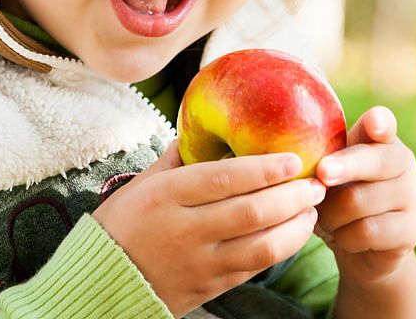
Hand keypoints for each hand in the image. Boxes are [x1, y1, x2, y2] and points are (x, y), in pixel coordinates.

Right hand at [91, 140, 326, 317]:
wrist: (99, 284)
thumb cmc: (123, 224)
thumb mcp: (142, 183)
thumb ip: (177, 157)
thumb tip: (203, 127)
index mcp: (167, 195)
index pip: (225, 179)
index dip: (265, 169)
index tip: (294, 159)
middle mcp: (185, 229)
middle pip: (252, 212)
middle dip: (292, 197)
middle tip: (316, 183)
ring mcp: (199, 263)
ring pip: (261, 246)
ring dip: (295, 226)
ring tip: (312, 209)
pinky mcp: (209, 288)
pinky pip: (254, 268)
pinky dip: (281, 249)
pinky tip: (294, 232)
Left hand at [313, 106, 415, 284]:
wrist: (359, 245)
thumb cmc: (337, 196)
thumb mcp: (328, 172)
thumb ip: (321, 156)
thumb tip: (298, 157)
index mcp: (383, 140)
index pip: (384, 124)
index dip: (379, 122)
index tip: (374, 124)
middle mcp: (404, 164)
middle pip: (374, 161)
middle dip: (344, 168)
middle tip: (322, 174)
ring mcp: (412, 197)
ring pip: (360, 201)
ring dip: (331, 214)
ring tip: (325, 217)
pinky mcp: (410, 231)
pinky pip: (367, 232)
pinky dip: (345, 237)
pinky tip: (343, 236)